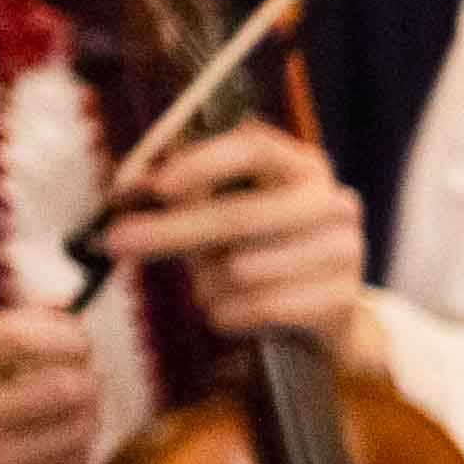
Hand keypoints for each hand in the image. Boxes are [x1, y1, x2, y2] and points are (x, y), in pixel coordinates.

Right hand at [0, 303, 104, 463]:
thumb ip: (6, 322)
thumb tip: (68, 307)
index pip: (24, 341)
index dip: (69, 338)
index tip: (78, 342)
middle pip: (64, 388)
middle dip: (88, 376)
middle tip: (85, 375)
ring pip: (77, 429)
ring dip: (89, 412)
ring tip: (77, 407)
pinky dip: (77, 447)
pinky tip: (60, 438)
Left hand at [96, 121, 380, 363]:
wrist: (325, 312)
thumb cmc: (263, 251)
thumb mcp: (226, 216)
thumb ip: (186, 198)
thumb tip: (130, 189)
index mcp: (304, 167)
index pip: (256, 148)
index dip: (206, 163)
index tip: (159, 186)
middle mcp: (333, 202)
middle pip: (242, 215)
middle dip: (172, 231)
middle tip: (118, 242)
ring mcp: (346, 251)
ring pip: (243, 270)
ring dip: (208, 286)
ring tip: (210, 289)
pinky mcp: (342, 299)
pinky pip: (261, 308)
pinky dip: (229, 315)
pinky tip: (231, 313)